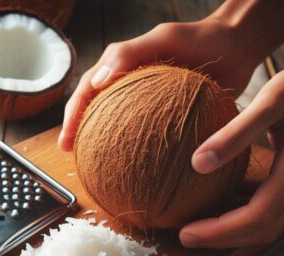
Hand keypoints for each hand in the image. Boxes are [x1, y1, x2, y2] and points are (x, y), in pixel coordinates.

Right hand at [58, 19, 257, 151]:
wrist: (238, 46)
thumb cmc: (200, 37)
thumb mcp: (163, 38)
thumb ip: (129, 53)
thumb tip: (96, 82)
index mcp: (120, 67)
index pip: (86, 91)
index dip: (72, 115)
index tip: (66, 140)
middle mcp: (128, 85)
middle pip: (94, 111)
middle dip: (78, 133)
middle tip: (71, 155)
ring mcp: (146, 102)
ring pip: (116, 125)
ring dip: (103, 144)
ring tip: (95, 167)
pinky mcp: (167, 115)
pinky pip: (147, 135)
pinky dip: (139, 151)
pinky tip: (139, 169)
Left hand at [180, 71, 283, 247]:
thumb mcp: (272, 101)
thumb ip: (237, 133)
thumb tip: (197, 163)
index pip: (259, 215)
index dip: (222, 231)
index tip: (185, 233)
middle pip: (266, 228)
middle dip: (225, 238)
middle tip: (185, 237)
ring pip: (274, 223)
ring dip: (236, 230)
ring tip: (199, 227)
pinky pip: (275, 208)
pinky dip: (248, 213)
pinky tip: (222, 205)